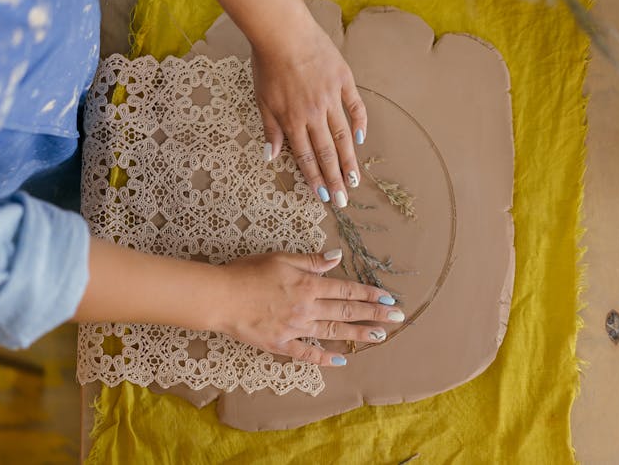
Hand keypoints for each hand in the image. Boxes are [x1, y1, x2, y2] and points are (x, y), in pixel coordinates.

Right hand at [213, 250, 402, 366]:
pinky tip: (340, 360)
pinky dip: (324, 358)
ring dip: (358, 335)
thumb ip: (312, 260)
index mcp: (309, 284)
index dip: (369, 294)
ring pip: (333, 332)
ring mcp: (295, 328)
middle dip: (374, 314)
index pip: (347, 289)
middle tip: (397, 318)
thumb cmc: (249, 272)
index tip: (388, 298)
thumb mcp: (282, 258)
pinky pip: (307, 353)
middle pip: (347, 311)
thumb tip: (337, 257)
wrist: (221, 296)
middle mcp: (307, 308)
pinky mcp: (281, 344)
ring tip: (380, 337)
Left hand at [252, 17, 366, 207]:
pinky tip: (361, 140)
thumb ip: (270, 129)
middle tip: (343, 201)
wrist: (282, 30)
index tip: (323, 197)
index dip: (315, 179)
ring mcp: (331, 97)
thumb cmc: (267, 63)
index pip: (306, 157)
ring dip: (349, 160)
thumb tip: (271, 157)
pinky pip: (355, 106)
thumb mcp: (262, 99)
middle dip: (335, 180)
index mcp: (292, 120)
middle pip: (327, 153)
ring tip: (356, 180)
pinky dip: (360, 123)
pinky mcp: (343, 80)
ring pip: (343, 136)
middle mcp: (314, 113)